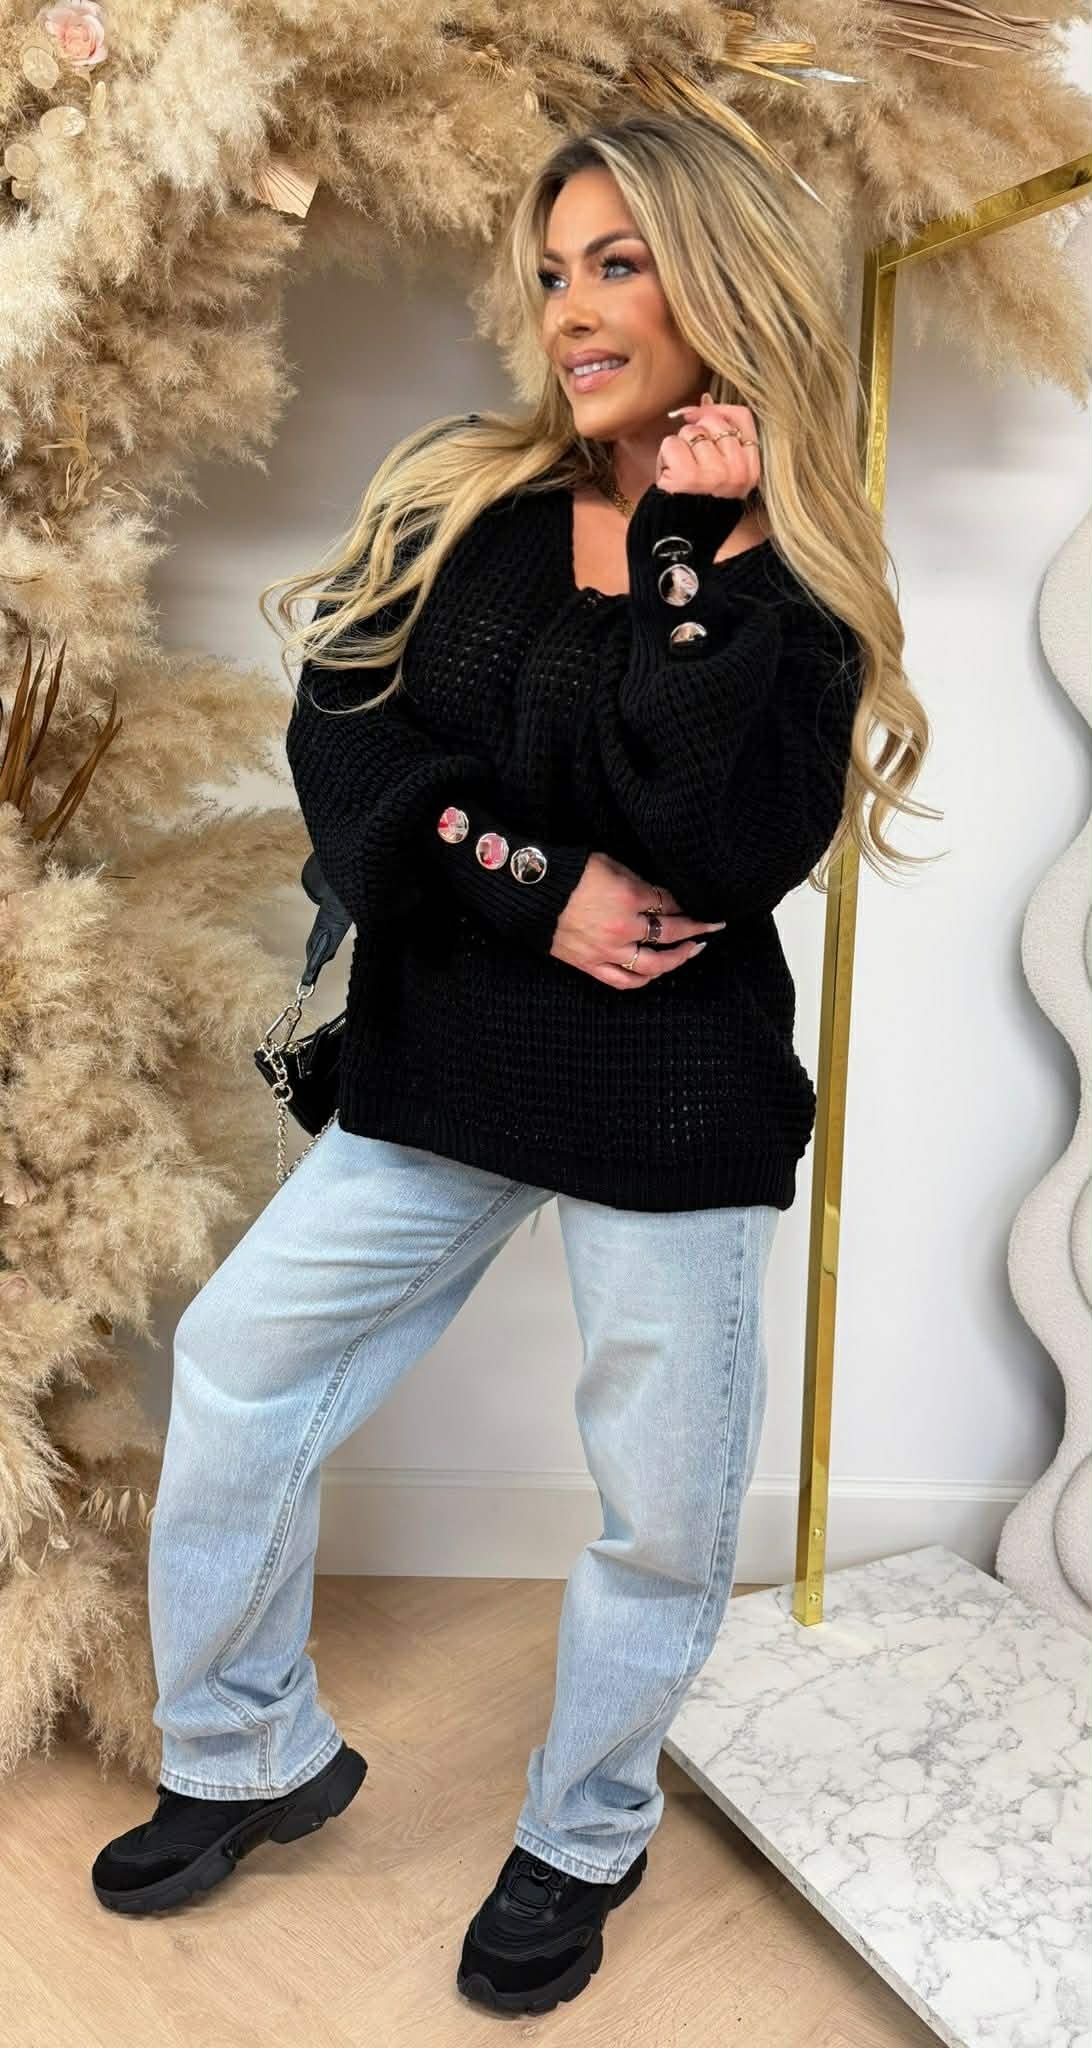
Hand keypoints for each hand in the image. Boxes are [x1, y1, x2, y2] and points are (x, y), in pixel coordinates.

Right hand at [549, 851, 724, 990]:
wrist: (530, 892)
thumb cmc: (569, 872)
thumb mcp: (610, 865)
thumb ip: (638, 882)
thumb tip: (660, 897)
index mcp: (630, 898)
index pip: (668, 904)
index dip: (683, 904)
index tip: (692, 904)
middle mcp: (624, 928)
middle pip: (670, 934)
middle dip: (695, 929)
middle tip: (712, 927)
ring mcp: (608, 951)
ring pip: (653, 965)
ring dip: (678, 959)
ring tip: (691, 952)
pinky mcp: (590, 965)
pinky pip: (623, 981)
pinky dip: (643, 979)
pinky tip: (655, 974)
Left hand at [656, 391, 761, 500]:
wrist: (680, 539)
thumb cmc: (698, 504)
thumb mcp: (722, 473)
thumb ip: (720, 438)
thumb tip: (706, 399)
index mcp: (750, 470)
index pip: (742, 418)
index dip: (717, 409)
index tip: (697, 415)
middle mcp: (737, 472)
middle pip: (713, 422)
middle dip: (694, 434)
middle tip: (689, 459)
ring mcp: (714, 475)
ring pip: (691, 433)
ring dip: (678, 449)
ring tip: (679, 473)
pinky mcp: (688, 476)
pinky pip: (671, 444)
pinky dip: (664, 458)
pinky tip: (668, 477)